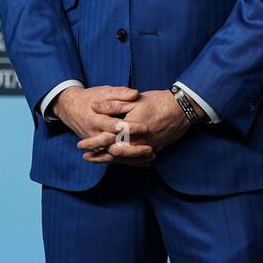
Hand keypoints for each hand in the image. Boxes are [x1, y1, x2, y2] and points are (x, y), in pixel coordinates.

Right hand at [52, 86, 153, 165]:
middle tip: (150, 149)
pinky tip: (143, 162)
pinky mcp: (97, 147)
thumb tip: (135, 94)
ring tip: (151, 158)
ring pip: (114, 155)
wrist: (70, 107)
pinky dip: (127, 160)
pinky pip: (112, 157)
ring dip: (132, 158)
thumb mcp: (104, 91)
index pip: (115, 126)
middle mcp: (94, 134)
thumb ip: (120, 94)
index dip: (130, 127)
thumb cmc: (89, 98)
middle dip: (132, 149)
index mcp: (96, 119)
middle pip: (114, 145)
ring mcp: (95, 143)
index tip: (146, 128)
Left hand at [75, 89, 196, 164]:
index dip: (92, 143)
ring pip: (125, 159)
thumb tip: (94, 106)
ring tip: (97, 160)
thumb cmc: (158, 102)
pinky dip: (126, 161)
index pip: (106, 140)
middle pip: (113, 154)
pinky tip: (120, 160)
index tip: (80, 145)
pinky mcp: (154, 150)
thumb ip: (112, 105)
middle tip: (85, 157)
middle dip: (98, 156)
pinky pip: (137, 160)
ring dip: (109, 160)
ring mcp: (146, 149)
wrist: (182, 109)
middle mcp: (137, 143)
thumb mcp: (133, 100)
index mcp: (129, 130)